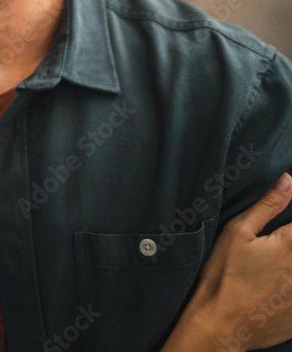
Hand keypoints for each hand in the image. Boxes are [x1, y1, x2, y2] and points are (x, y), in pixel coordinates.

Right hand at [162, 173, 291, 351]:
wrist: (221, 326)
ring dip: (288, 266)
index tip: (280, 232)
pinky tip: (274, 285)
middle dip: (288, 243)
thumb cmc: (223, 276)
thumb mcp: (237, 233)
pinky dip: (290, 285)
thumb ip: (268, 205)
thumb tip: (289, 180)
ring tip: (270, 268)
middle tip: (270, 252)